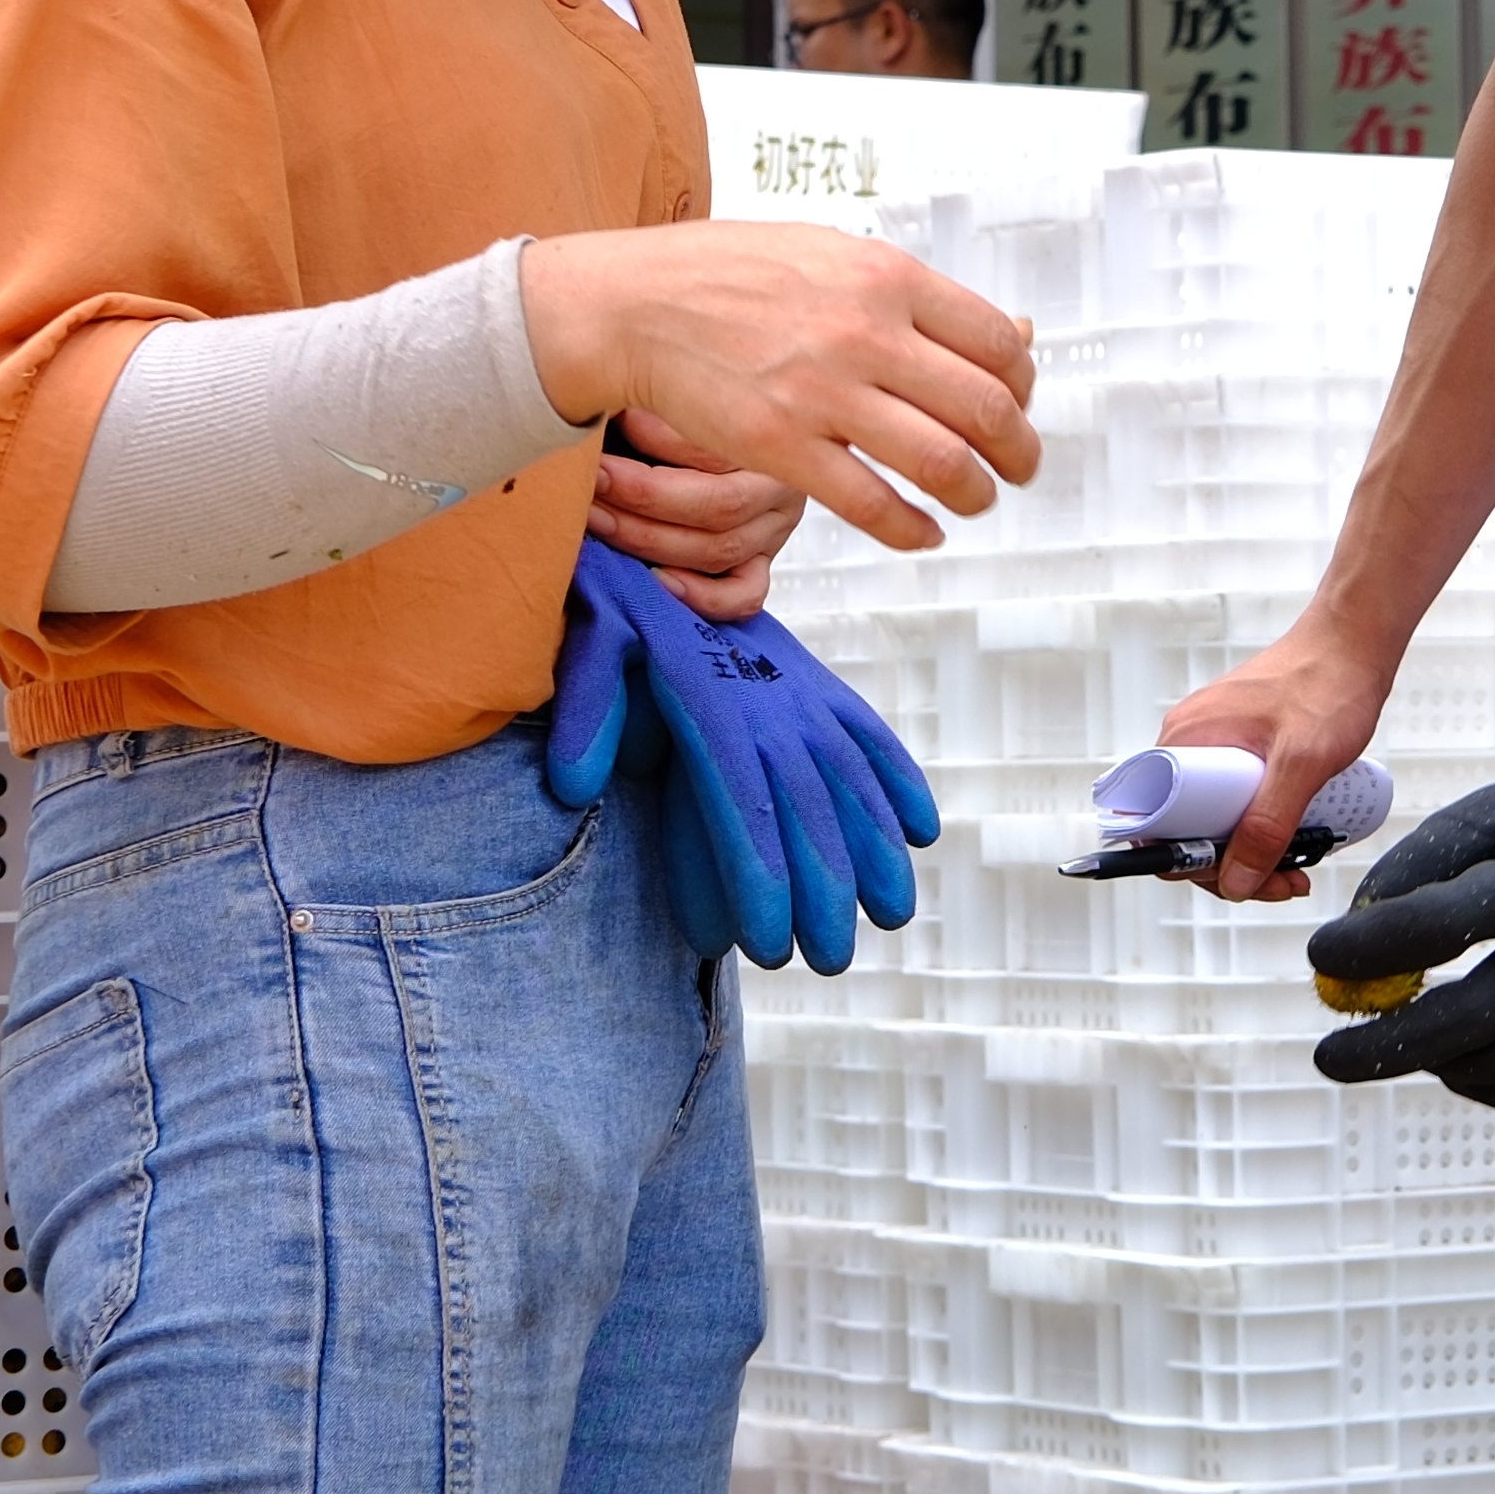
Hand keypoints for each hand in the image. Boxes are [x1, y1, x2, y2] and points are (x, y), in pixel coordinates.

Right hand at [522, 224, 1039, 555]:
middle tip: (1019, 467)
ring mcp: (823, 394)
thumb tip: (1007, 333)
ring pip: (943, 463)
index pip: (997, 342)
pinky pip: (872, 504)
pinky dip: (912, 529)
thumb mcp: (832, 253)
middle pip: (986, 409)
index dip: (1024, 385)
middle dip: (1019, 451)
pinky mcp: (780, 447)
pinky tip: (921, 531)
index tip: (1019, 404)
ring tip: (976, 499)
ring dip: (977, 493)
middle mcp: (865, 333)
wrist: (634, 303)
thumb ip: (914, 295)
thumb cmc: (730, 273)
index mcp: (886, 277)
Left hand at [539, 538, 934, 969]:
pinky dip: (899, 779)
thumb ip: (587, 710)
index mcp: (714, 705)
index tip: (768, 944)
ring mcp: (802, 692)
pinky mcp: (817, 683)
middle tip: (833, 961)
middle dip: (826, 890)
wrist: (661, 532)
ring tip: (894, 916)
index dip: (761, 878)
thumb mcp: (590, 642)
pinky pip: (868, 734)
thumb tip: (571, 785)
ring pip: (851, 778)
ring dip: (877, 849)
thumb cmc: (615, 603)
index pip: (745, 807)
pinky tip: (923, 830)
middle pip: (808, 808)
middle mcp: (771, 703)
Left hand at [586, 407, 806, 625]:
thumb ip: (657, 392)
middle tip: (592, 483)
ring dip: (649, 539)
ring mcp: (773, 528)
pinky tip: (657, 579)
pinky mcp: (761, 563)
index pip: (714, 444)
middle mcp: (779, 484)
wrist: (732, 425)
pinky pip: (743, 594)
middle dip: (643, 497)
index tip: (600, 430)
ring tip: (600, 520)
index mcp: (768, 431)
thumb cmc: (690, 400)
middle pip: (718, 504)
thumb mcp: (681, 384)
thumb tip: (607, 403)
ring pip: (721, 549)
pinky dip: (700, 595)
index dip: (650, 439)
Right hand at [1157, 626, 1402, 905]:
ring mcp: (1216, 741)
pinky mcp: (1240, 744)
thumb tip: (1236, 881)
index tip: (1237, 880)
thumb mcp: (1302, 763)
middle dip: (1233, 865)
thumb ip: (1269, 824)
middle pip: (1189, 827)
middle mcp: (1191, 741)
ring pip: (1217, 816)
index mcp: (1186, 740)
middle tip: (1284, 880)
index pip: (1157, 825)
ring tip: (1299, 864)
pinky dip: (1262, 823)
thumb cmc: (1329, 684)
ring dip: (1253, 850)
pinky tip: (1296, 834)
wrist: (1355, 641)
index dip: (1191, 863)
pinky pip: (1236, 796)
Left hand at [1307, 736, 1494, 1116]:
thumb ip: (1426, 861)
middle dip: (1383, 1045)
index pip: (1429, 930)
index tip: (1319, 957)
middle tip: (1328, 1052)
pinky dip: (1493, 1088)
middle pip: (1462, 1024)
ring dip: (1437, 1062)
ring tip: (1402, 1042)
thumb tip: (1359, 923)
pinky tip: (1461, 1065)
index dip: (1360, 950)